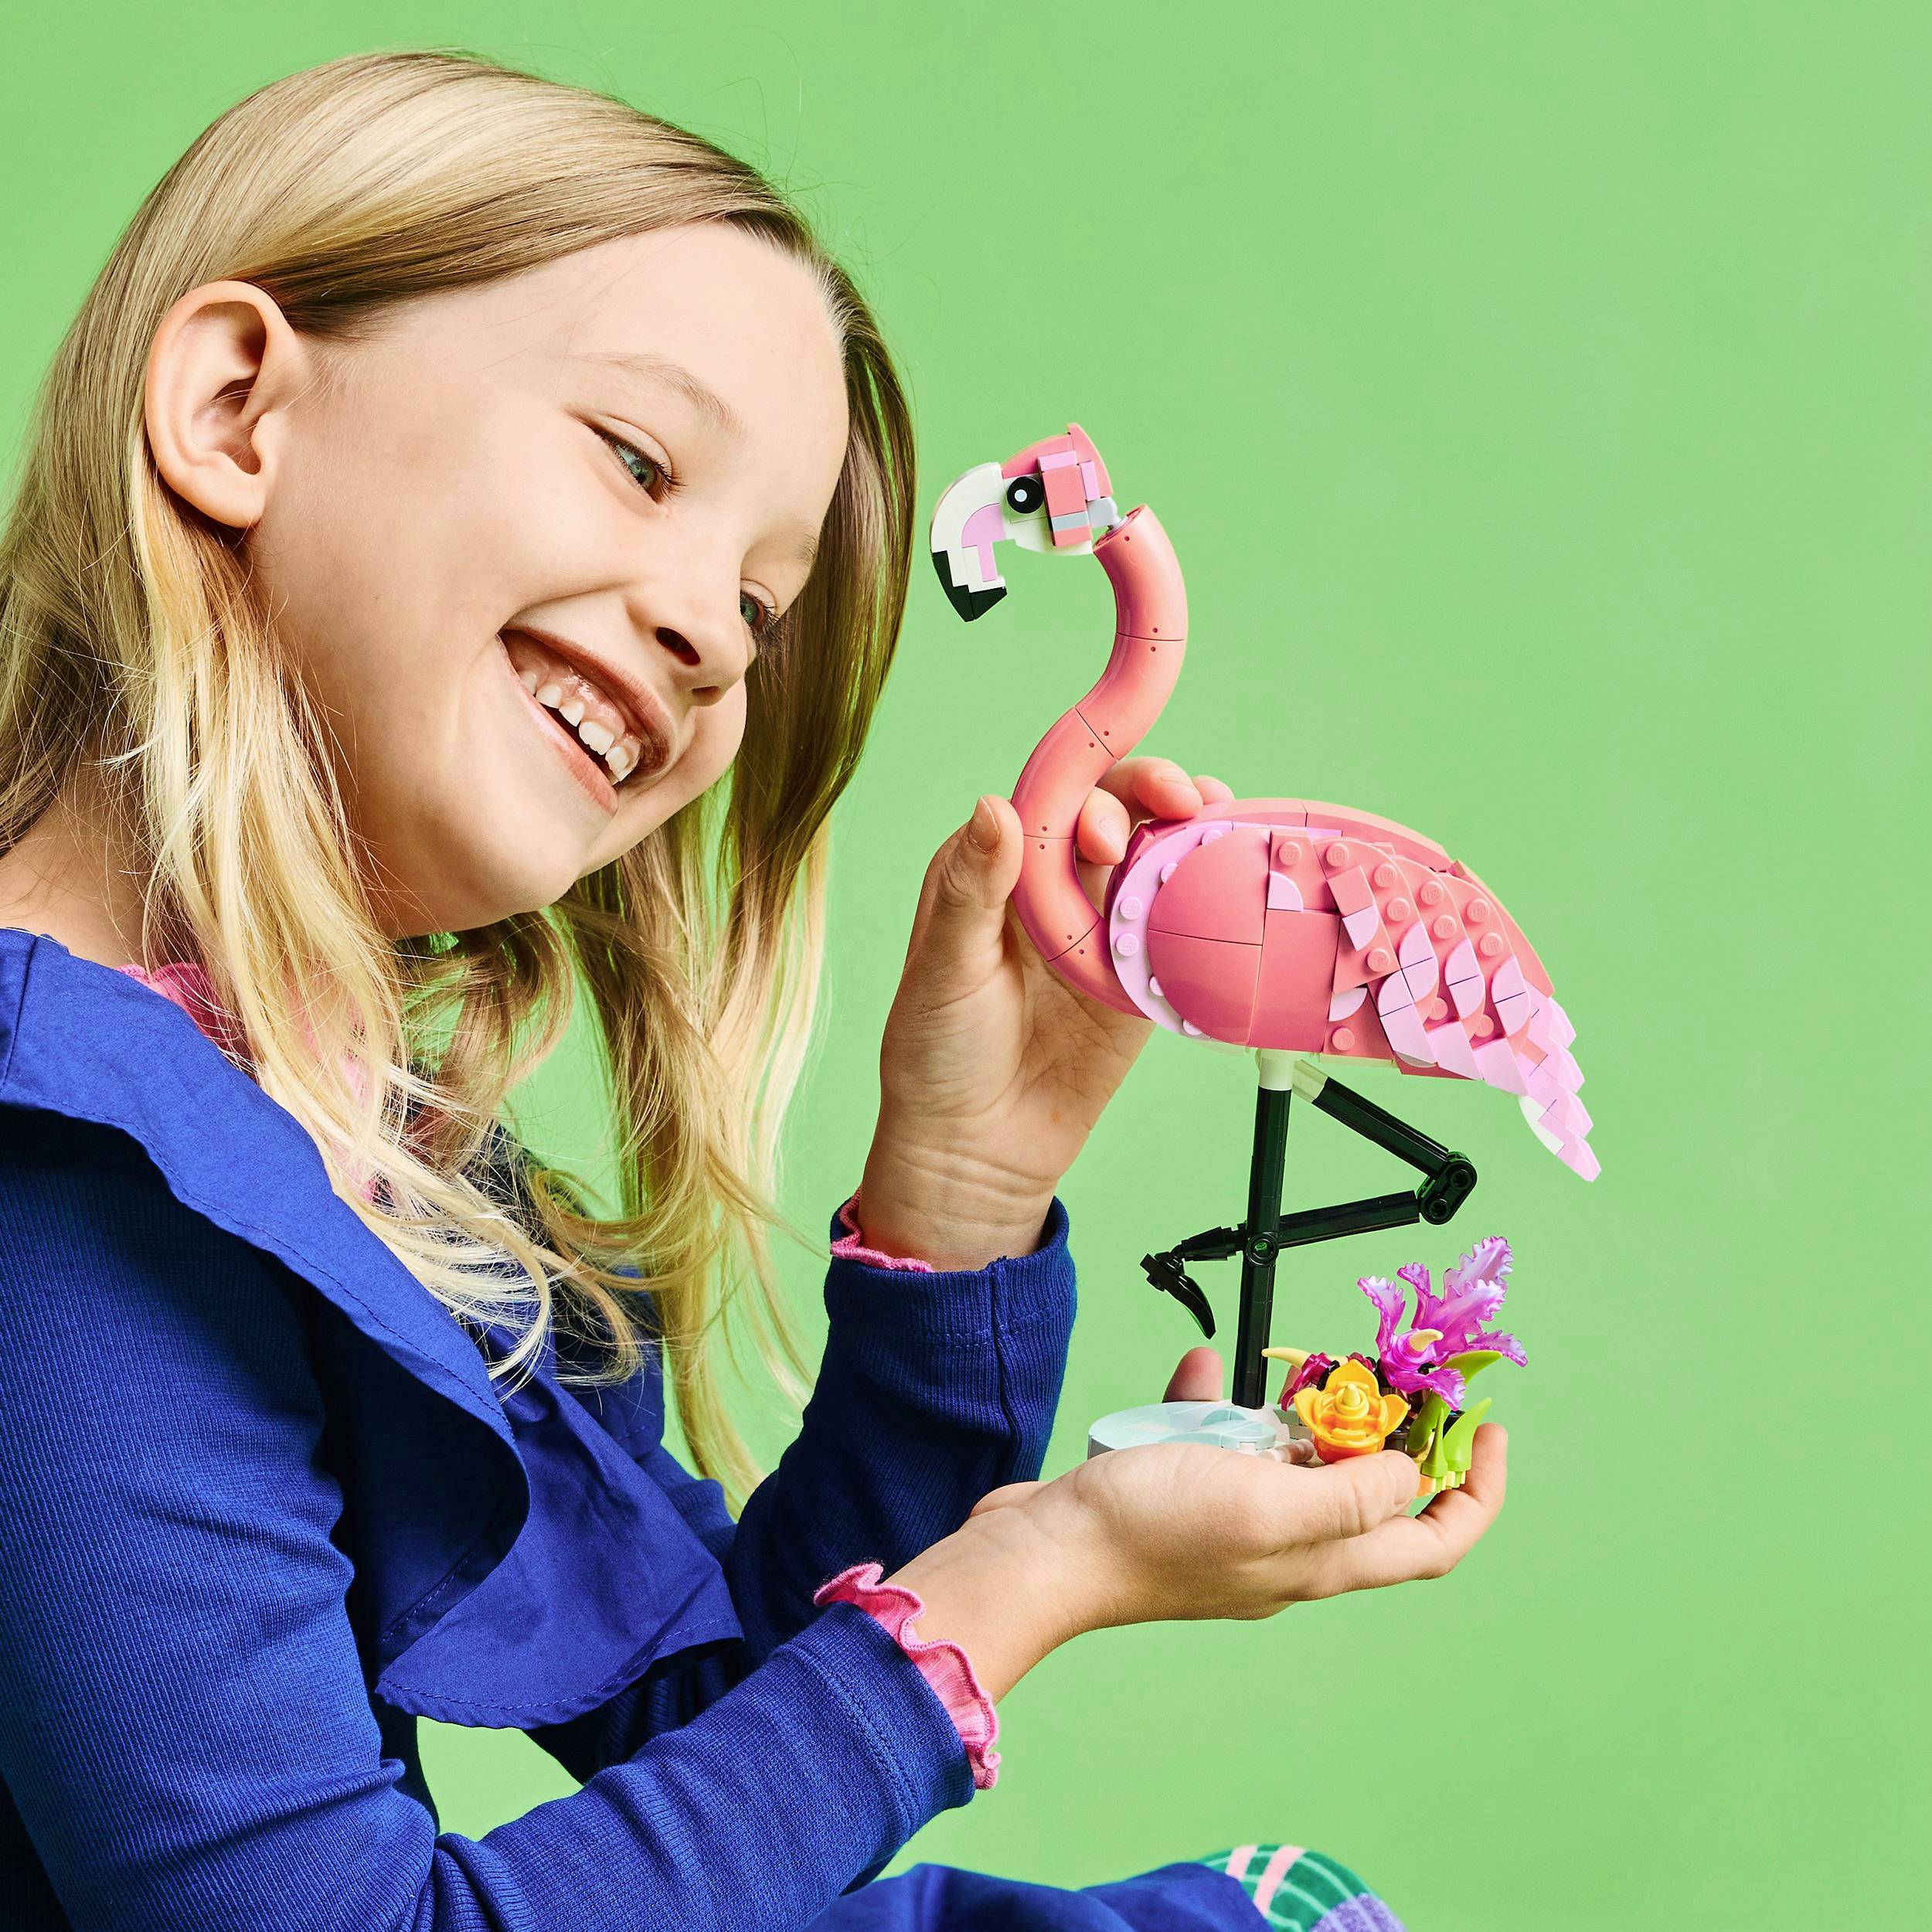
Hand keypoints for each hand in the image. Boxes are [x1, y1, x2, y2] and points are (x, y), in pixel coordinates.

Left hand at [856, 758, 1234, 1269]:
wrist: (978, 1150)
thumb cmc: (938, 1056)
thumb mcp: (946, 971)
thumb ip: (973, 891)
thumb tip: (995, 806)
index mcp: (995, 867)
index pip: (1052, 794)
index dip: (1096, 769)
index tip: (1132, 777)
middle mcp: (1052, 884)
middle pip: (1116, 809)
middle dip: (1152, 792)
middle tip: (1177, 805)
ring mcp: (1101, 925)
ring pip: (1155, 853)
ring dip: (1190, 830)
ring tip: (1215, 822)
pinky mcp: (1138, 972)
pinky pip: (1180, 921)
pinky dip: (1208, 895)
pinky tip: (1232, 878)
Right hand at [884, 1348, 1504, 1699]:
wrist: (1044, 1553)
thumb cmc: (1149, 1531)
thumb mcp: (1269, 1504)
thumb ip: (1349, 1493)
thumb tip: (1411, 1475)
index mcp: (1320, 1562)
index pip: (1432, 1540)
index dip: (1476, 1492)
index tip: (1488, 1429)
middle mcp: (1287, 1551)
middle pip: (1371, 1496)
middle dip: (1391, 1434)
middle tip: (1389, 1374)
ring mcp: (1233, 1527)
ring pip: (1295, 1463)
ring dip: (1301, 1413)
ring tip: (1296, 1371)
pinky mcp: (1181, 1499)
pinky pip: (1217, 1443)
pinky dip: (1214, 1401)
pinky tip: (1198, 1370)